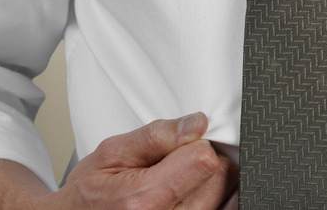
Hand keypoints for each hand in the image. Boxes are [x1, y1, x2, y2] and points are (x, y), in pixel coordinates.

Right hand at [42, 112, 238, 208]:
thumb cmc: (95, 191)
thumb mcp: (113, 152)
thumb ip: (158, 135)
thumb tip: (197, 124)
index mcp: (144, 201)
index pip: (206, 159)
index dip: (196, 143)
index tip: (181, 145)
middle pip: (222, 176)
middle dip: (206, 160)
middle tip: (178, 163)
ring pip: (232, 194)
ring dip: (215, 180)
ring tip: (185, 180)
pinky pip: (230, 208)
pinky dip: (220, 195)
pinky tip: (198, 190)